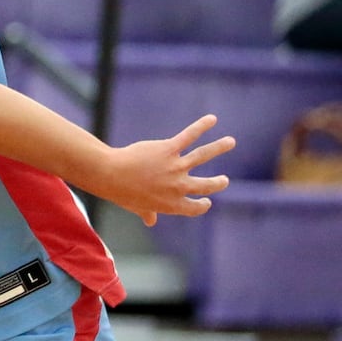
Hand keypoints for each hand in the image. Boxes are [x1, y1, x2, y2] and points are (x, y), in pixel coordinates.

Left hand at [96, 114, 235, 226]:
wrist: (110, 175)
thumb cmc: (122, 192)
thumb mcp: (138, 206)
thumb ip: (148, 213)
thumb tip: (150, 221)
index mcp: (172, 204)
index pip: (194, 208)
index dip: (202, 205)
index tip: (206, 201)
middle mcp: (178, 186)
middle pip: (206, 185)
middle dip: (218, 183)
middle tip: (225, 180)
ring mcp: (175, 167)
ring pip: (203, 155)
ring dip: (219, 147)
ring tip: (231, 142)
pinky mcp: (168, 149)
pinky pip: (189, 136)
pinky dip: (201, 126)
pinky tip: (211, 119)